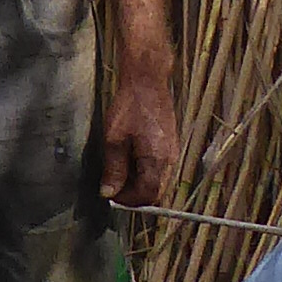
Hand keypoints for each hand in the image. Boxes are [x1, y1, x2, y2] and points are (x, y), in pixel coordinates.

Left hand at [99, 61, 177, 210]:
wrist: (147, 81)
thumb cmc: (130, 106)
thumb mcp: (114, 139)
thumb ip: (113, 169)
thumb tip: (109, 193)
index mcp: (157, 160)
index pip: (147, 195)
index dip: (128, 200)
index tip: (111, 194)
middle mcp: (170, 160)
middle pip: (156, 192)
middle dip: (134, 194)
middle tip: (114, 185)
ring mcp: (172, 152)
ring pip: (159, 181)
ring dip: (139, 183)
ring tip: (119, 171)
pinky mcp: (170, 145)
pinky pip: (160, 169)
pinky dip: (145, 171)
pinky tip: (129, 159)